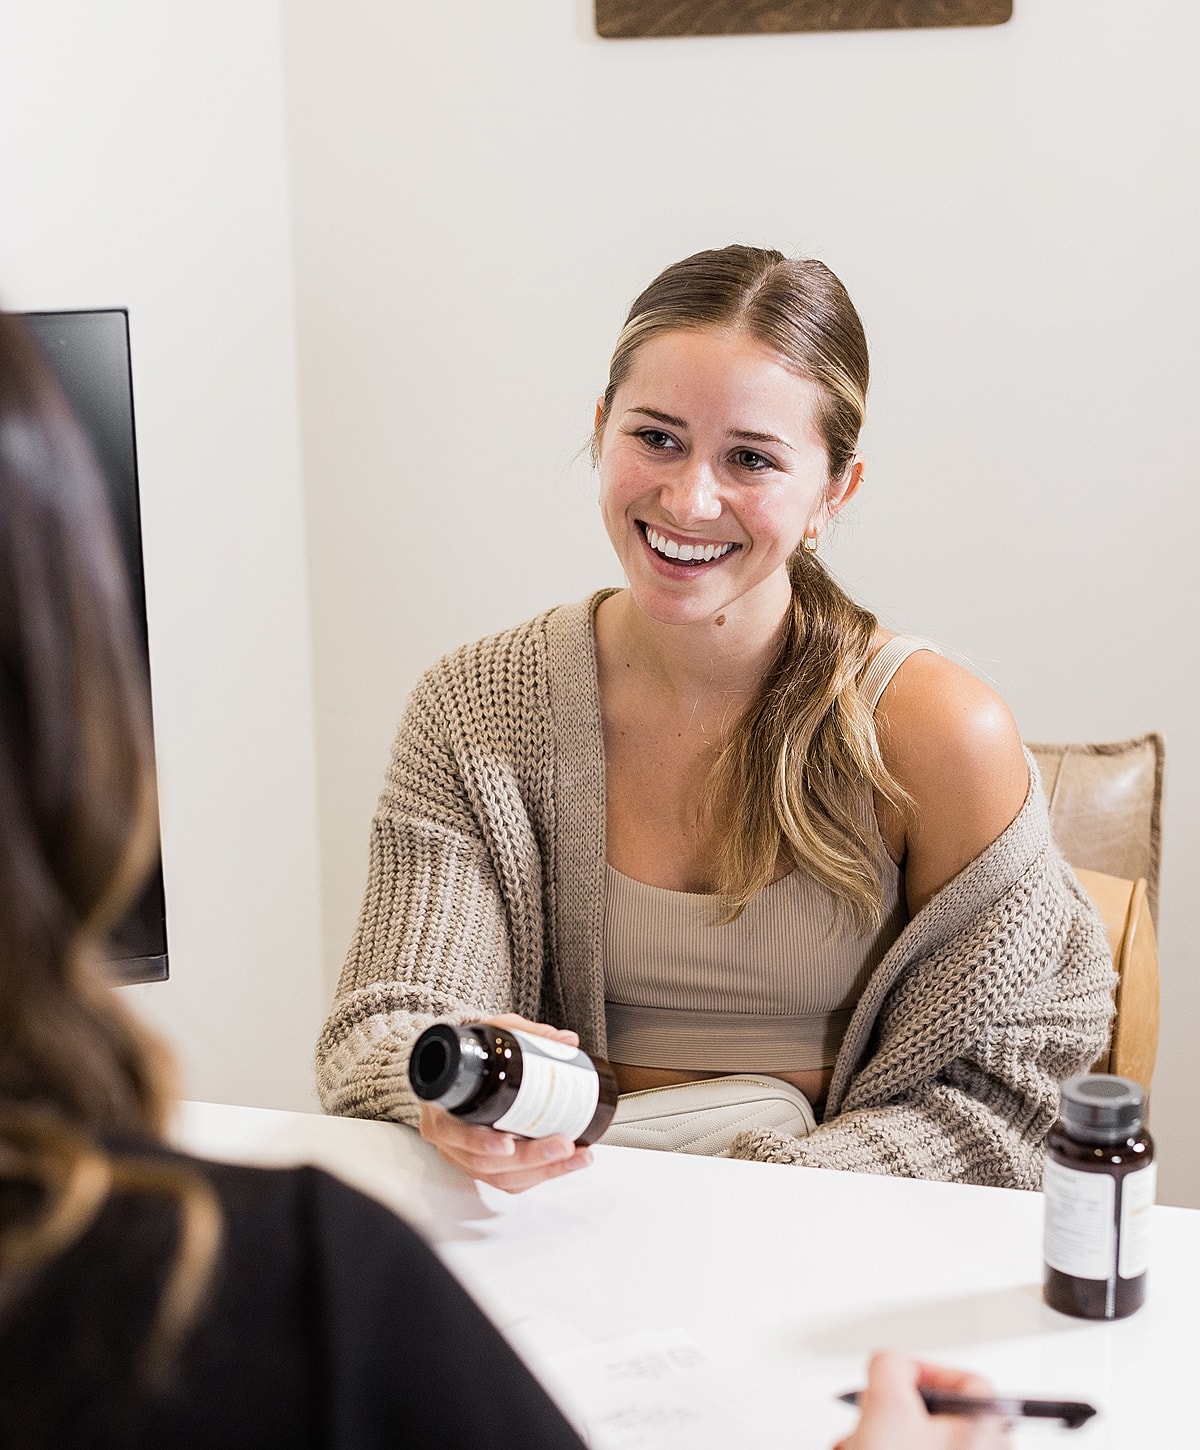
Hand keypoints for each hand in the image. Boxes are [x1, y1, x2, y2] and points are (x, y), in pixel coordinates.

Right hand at [417, 1015, 594, 1193]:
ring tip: (575, 1155)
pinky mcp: (484, 1167)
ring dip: (543, 1170)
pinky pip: (511, 1182)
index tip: (509, 1144)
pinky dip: (541, 1174)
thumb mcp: (494, 1035)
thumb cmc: (471, 1058)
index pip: (455, 1132)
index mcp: (442, 1107)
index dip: (481, 1143)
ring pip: (501, 1178)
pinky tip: (566, 1163)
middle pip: (485, 1163)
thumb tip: (567, 1040)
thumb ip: (528, 1034)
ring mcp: (466, 1157)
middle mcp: (449, 1139)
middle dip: (529, 1158)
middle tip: (562, 1144)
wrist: (462, 1070)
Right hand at [834, 1352, 1010, 1449]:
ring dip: (880, 1442)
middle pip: (937, 1419)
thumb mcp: (885, 1407)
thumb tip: (894, 1365)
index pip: (967, 1382)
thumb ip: (890, 1366)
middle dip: (891, 1417)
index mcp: (986, 1430)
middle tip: (870, 1423)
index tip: (895, 1381)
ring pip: (919, 1447)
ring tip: (857, 1449)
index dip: (924, 1374)